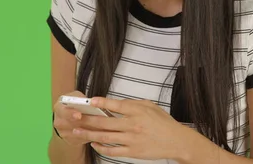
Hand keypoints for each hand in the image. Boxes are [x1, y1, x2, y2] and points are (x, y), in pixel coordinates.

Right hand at [52, 90, 99, 145]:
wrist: (68, 116)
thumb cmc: (74, 104)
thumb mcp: (76, 96)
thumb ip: (81, 98)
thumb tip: (90, 102)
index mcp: (59, 108)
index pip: (63, 111)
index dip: (71, 114)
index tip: (79, 115)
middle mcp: (59, 122)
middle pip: (71, 124)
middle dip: (84, 123)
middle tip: (95, 121)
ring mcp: (64, 133)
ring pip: (78, 134)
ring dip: (90, 130)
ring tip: (101, 126)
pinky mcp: (71, 141)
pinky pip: (82, 140)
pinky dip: (91, 136)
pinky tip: (100, 132)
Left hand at [71, 97, 194, 160]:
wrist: (176, 141)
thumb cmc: (163, 122)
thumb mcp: (150, 106)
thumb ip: (133, 103)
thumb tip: (116, 102)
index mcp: (138, 111)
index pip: (116, 105)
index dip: (102, 102)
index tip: (90, 100)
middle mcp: (133, 125)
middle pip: (106, 122)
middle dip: (88, 119)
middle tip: (76, 117)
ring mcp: (132, 139)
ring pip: (105, 136)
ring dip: (90, 133)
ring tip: (78, 130)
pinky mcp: (132, 152)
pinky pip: (113, 150)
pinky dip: (101, 147)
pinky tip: (94, 143)